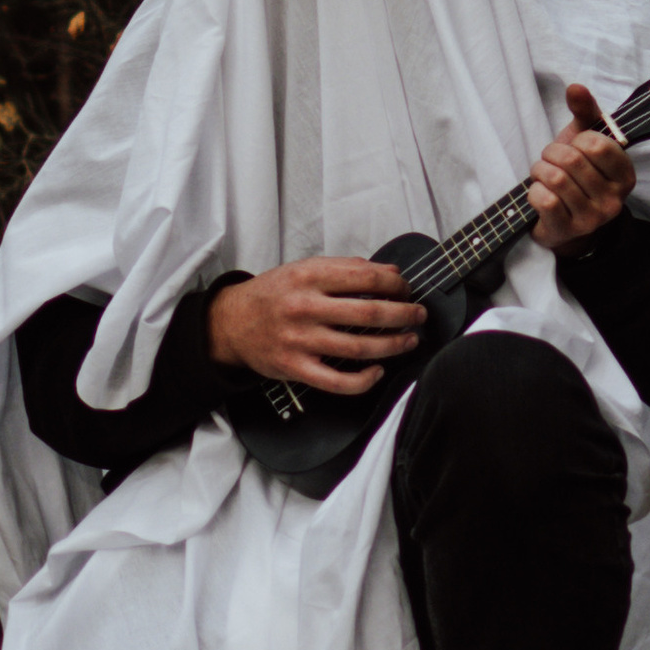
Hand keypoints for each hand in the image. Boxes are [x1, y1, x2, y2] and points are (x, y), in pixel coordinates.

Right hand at [206, 255, 423, 394]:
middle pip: (369, 314)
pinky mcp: (296, 368)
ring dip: (393, 345)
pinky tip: (378, 371)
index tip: (405, 288)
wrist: (231, 323)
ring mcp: (300, 340)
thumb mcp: (303, 268)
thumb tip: (389, 272)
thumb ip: (345, 268)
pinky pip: (338, 382)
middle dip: (403, 314)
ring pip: (359, 348)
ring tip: (409, 340)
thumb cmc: (273, 294)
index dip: (395, 284)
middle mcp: (305, 307)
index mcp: (308, 277)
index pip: (365, 277)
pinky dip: (365, 380)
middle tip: (418, 315)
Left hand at [528, 81, 636, 250]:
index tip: (575, 147)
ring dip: (540, 171)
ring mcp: (592, 219)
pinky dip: (534, 191)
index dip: (577, 140)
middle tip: (550, 161)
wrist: (562, 220)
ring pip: (556, 179)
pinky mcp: (568, 230)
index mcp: (625, 175)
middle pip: (572, 160)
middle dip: (551, 154)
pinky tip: (539, 194)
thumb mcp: (583, 141)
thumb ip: (584, 111)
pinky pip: (545, 200)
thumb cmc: (575, 175)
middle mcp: (614, 200)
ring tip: (543, 175)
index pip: (597, 145)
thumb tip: (575, 87)